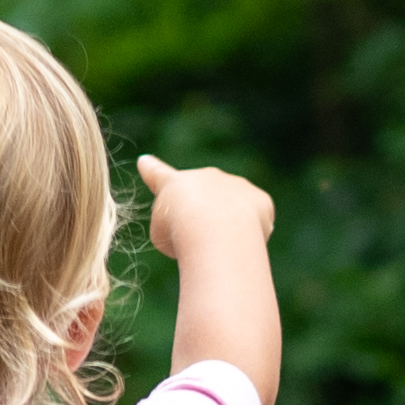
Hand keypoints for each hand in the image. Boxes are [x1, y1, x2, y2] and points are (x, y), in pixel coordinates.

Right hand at [135, 153, 271, 259]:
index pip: (159, 175)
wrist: (214, 231)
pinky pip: (255, 219)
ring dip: (227, 228)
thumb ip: (179, 226)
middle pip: (203, 199)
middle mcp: (206, 177)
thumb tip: (200, 227)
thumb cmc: (180, 236)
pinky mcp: (259, 199)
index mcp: (174, 184)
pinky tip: (242, 242)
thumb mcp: (164, 236)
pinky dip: (250, 234)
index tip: (145, 160)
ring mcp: (235, 185)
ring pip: (232, 210)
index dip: (151, 169)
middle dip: (204, 218)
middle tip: (199, 240)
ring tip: (221, 244)